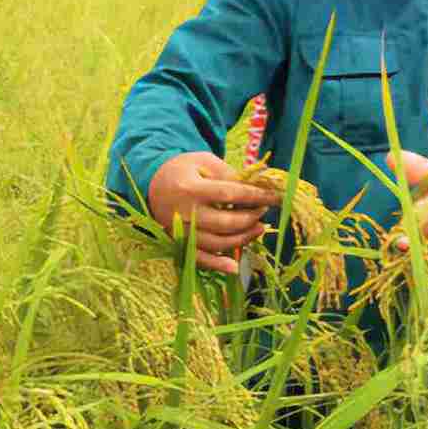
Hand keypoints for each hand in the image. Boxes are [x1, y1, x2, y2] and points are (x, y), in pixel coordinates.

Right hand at [146, 151, 279, 275]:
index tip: (275, 197)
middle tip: (264, 211)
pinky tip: (236, 267)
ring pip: (217, 244)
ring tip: (259, 229)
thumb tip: (261, 182)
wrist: (152, 184)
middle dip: (251, 218)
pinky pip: (200, 260)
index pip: (230, 194)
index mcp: (190, 189)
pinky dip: (218, 265)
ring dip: (243, 239)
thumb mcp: (204, 161)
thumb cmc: (184, 170)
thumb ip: (229, 173)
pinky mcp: (179, 244)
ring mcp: (181, 232)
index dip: (255, 196)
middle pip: (225, 223)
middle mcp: (184, 213)